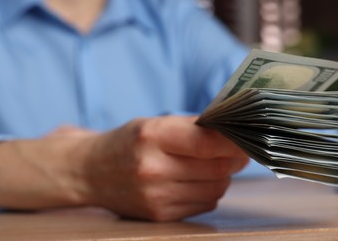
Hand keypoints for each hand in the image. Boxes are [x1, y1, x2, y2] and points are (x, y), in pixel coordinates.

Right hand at [79, 116, 248, 220]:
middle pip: (218, 168)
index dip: (235, 140)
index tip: (247, 136)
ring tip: (213, 164)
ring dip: (223, 175)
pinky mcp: (160, 215)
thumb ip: (194, 127)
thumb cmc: (128, 142)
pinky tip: (196, 180)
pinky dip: (209, 191)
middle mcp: (153, 169)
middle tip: (237, 149)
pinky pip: (205, 204)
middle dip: (234, 158)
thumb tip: (234, 135)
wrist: (90, 172)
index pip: (209, 142)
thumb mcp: (155, 123)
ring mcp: (155, 197)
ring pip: (216, 188)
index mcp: (152, 136)